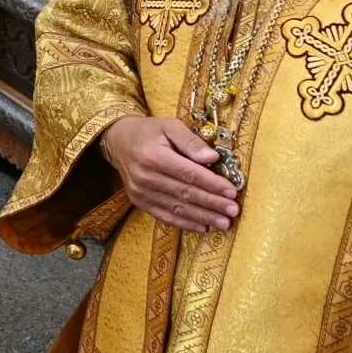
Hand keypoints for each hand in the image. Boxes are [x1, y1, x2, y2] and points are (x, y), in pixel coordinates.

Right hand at [99, 115, 238, 231]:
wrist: (117, 141)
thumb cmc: (148, 131)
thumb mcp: (169, 126)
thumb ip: (191, 141)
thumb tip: (213, 158)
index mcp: (153, 155)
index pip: (189, 173)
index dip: (212, 184)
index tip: (231, 191)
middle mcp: (145, 176)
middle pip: (185, 193)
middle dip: (212, 203)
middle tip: (233, 210)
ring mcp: (140, 191)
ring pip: (177, 207)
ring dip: (203, 216)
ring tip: (224, 222)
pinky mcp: (139, 201)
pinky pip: (164, 216)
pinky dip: (185, 223)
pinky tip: (202, 226)